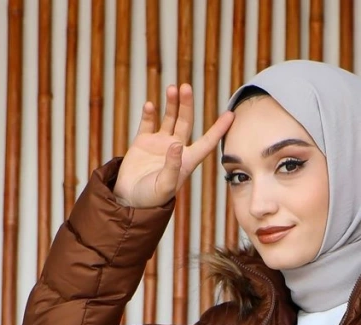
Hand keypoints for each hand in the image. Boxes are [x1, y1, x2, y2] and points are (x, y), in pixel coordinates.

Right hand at [114, 83, 234, 207]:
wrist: (129, 201)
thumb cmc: (150, 200)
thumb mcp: (164, 186)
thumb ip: (172, 167)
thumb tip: (176, 144)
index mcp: (186, 161)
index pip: (207, 142)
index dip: (219, 129)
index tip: (231, 114)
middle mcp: (175, 149)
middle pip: (185, 122)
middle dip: (186, 105)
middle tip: (185, 87)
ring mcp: (159, 144)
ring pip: (169, 118)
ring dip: (171, 104)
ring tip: (172, 89)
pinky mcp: (143, 142)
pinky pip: (148, 123)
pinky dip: (149, 113)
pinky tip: (150, 106)